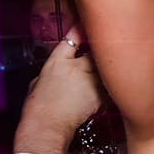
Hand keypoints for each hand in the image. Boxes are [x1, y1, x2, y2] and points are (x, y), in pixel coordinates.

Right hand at [13, 28, 104, 153]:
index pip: (71, 39)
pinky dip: (111, 83)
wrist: (47, 127)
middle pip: (96, 50)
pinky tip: (114, 83)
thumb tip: (60, 68)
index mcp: (57, 62)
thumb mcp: (38, 82)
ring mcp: (90, 81)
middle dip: (100, 49)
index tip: (86, 26)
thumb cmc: (38, 108)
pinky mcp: (100, 95)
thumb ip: (53, 71)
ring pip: (106, 67)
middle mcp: (76, 68)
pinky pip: (110, 84)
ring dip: (109, 66)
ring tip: (116, 62)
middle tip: (108, 44)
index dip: (80, 30)